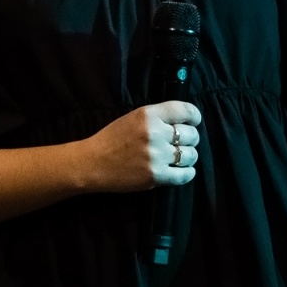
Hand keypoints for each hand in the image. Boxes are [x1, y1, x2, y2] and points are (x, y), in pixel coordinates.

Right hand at [82, 101, 201, 192]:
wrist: (92, 163)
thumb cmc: (111, 140)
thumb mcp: (132, 118)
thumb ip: (157, 118)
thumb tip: (185, 122)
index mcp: (147, 115)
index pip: (185, 111)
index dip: (194, 117)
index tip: (193, 122)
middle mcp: (154, 133)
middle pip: (192, 135)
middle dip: (189, 139)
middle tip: (180, 143)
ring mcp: (156, 155)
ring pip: (191, 155)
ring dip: (187, 157)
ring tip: (176, 158)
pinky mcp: (156, 175)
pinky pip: (185, 175)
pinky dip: (186, 173)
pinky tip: (178, 170)